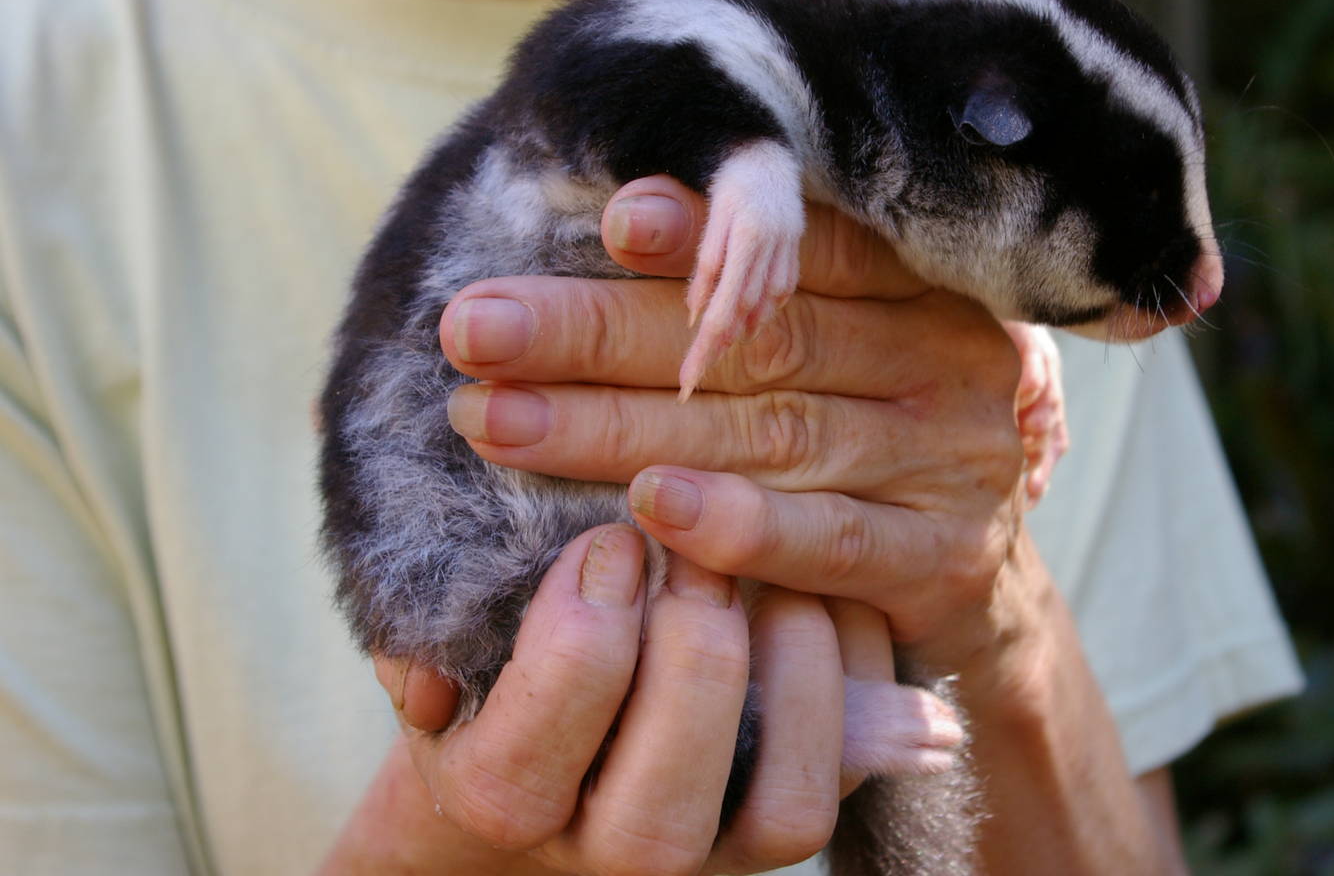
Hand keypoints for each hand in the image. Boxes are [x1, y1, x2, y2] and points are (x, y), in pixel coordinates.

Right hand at [325, 525, 879, 874]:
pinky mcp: (783, 822)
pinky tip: (822, 595)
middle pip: (670, 786)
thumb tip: (458, 586)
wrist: (537, 778)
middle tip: (698, 549)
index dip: (586, 616)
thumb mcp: (444, 642)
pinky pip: (844, 776)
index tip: (610, 538)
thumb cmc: (490, 678)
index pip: (542, 732)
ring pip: (786, 807)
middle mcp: (614, 852)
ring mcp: (714, 853)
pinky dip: (853, 679)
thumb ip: (432, 616)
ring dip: (792, 668)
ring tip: (769, 574)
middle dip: (695, 645)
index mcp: (504, 797)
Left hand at [440, 175, 1060, 672]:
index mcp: (917, 288)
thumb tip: (584, 249)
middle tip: (475, 330)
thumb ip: (746, 307)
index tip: (608, 220)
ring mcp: (951, 462)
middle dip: (601, 333)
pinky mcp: (941, 559)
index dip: (709, 232)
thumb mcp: (839, 356)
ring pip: (770, 435)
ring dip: (620, 428)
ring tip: (497, 420)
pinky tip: (647, 507)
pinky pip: (828, 538)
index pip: (810, 249)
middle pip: (758, 341)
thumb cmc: (869, 446)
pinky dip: (738, 524)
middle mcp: (944, 361)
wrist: (984, 591)